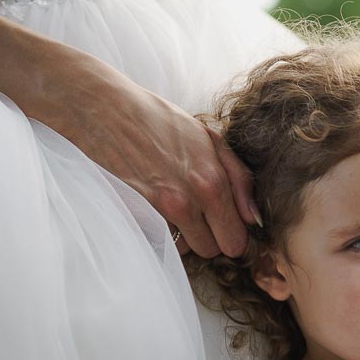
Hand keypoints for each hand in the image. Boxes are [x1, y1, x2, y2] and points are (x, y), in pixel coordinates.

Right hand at [35, 49, 259, 257]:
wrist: (105, 109)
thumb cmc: (160, 120)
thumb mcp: (211, 139)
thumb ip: (240, 180)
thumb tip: (254, 220)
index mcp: (212, 183)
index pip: (236, 241)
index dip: (232, 233)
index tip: (224, 221)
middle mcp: (188, 202)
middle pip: (212, 251)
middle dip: (211, 238)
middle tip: (201, 215)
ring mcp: (157, 211)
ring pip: (185, 250)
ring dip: (184, 236)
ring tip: (175, 207)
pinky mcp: (133, 213)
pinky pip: (159, 241)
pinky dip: (161, 231)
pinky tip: (156, 207)